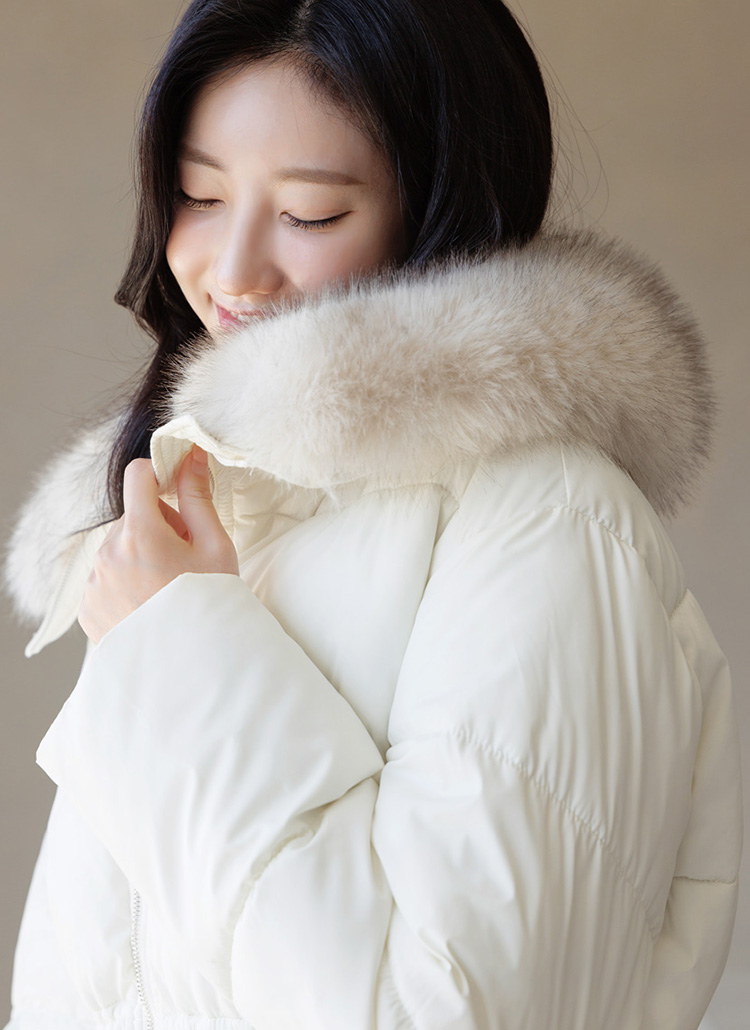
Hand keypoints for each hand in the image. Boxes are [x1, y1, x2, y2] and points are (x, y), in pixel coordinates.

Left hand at [79, 445, 238, 643]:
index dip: (160, 478)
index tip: (177, 495)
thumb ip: (199, 497)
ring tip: (169, 589)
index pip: (139, 475)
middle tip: (186, 561)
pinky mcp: (87, 607)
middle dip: (159, 528)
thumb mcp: (215, 546)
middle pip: (133, 516)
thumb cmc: (210, 604)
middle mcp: (108, 553)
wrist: (195, 666)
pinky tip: (150, 607)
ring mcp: (93, 582)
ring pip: (119, 548)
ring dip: (141, 556)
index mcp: (141, 532)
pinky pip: (105, 578)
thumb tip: (193, 455)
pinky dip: (125, 584)